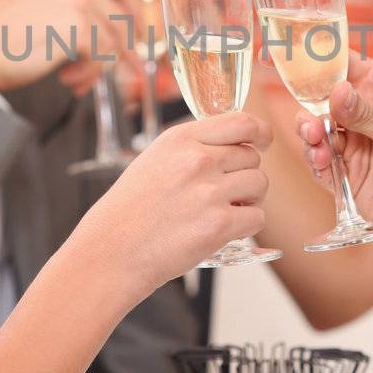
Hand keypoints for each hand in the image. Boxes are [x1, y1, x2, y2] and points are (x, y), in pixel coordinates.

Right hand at [0, 0, 143, 92]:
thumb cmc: (3, 36)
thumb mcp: (43, 4)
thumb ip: (75, 7)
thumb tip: (113, 33)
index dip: (135, 8)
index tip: (140, 33)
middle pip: (123, 14)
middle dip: (125, 45)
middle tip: (124, 68)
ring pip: (112, 41)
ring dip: (97, 68)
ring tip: (73, 80)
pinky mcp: (78, 25)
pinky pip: (102, 56)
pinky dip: (89, 74)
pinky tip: (67, 79)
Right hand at [71, 112, 271, 293]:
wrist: (111, 251)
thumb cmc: (130, 209)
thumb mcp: (156, 159)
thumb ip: (194, 147)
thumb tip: (235, 143)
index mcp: (181, 138)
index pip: (242, 122)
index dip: (259, 134)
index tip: (261, 142)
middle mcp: (198, 159)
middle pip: (252, 157)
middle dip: (244, 174)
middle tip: (223, 192)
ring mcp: (209, 192)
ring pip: (259, 184)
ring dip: (249, 199)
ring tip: (222, 211)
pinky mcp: (218, 225)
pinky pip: (257, 217)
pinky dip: (246, 225)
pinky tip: (223, 229)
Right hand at [295, 60, 372, 267]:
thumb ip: (365, 114)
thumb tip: (336, 91)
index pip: (345, 65)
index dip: (321, 62)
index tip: (300, 63)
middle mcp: (362, 114)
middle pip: (321, 99)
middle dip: (310, 106)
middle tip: (311, 121)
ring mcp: (352, 144)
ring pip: (316, 131)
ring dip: (310, 134)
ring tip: (317, 141)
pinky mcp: (346, 174)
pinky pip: (320, 163)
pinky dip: (316, 161)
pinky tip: (322, 161)